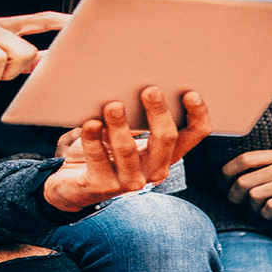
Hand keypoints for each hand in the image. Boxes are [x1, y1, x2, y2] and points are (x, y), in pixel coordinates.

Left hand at [42, 87, 211, 211]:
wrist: (73, 184)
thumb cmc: (103, 151)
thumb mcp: (122, 133)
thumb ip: (133, 117)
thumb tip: (131, 85)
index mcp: (165, 153)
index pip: (193, 135)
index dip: (197, 115)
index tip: (190, 94)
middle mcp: (153, 169)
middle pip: (166, 139)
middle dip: (158, 112)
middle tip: (150, 90)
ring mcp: (129, 181)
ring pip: (128, 151)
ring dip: (120, 126)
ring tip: (113, 105)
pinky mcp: (102, 186)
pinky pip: (98, 160)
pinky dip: (93, 139)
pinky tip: (90, 124)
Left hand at [222, 130, 271, 217]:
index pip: (248, 159)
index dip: (228, 170)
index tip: (224, 178)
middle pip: (246, 180)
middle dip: (235, 194)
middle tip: (235, 201)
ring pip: (257, 195)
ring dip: (251, 207)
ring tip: (255, 210)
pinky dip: (267, 214)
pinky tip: (270, 216)